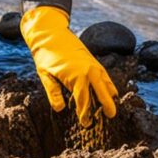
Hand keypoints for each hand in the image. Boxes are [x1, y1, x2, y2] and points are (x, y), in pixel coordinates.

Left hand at [20, 6, 118, 126]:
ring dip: (110, 96)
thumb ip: (53, 93)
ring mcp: (93, 65)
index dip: (85, 114)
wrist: (51, 33)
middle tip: (110, 117)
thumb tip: (60, 109)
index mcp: (76, 76)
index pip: (83, 100)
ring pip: (106, 83)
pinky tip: (110, 92)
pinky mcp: (94, 61)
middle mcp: (89, 71)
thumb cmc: (46, 55)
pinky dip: (109, 85)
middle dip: (106, 105)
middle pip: (101, 92)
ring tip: (112, 109)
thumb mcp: (45, 75)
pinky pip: (105, 76)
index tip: (86, 124)